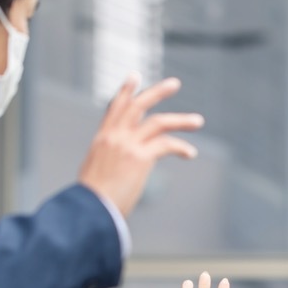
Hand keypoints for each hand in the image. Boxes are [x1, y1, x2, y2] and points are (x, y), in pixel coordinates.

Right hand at [78, 74, 203, 215]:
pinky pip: (167, 145)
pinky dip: (181, 148)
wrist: (90, 210)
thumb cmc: (91, 201)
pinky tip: (190, 153)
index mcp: (102, 140)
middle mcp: (114, 137)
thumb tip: (114, 172)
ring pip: (159, 122)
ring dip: (181, 120)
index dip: (126, 91)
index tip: (134, 76)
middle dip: (158, 92)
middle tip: (175, 84)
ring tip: (198, 121)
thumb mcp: (94, 173)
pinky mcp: (140, 158)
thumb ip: (106, 164)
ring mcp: (128, 145)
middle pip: (138, 105)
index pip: (115, 108)